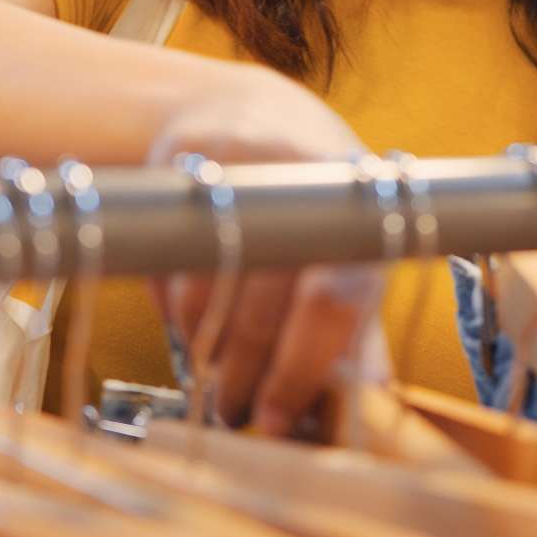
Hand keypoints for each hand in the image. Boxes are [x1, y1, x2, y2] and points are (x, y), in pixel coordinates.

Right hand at [150, 65, 381, 435]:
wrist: (252, 116)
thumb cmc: (310, 211)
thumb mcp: (347, 259)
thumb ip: (356, 335)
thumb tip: (363, 413)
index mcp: (362, 220)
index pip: (336, 302)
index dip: (302, 368)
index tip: (276, 420)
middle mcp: (309, 187)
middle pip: (266, 306)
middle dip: (246, 375)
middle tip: (233, 412)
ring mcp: (249, 166)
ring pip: (210, 291)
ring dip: (206, 348)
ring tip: (211, 374)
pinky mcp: (190, 159)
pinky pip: (172, 260)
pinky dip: (177, 306)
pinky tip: (192, 321)